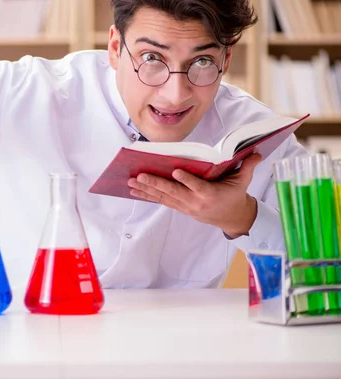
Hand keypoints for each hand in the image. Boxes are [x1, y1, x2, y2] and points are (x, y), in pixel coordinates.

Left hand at [127, 153, 261, 237]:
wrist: (232, 218)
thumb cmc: (235, 195)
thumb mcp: (243, 182)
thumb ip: (248, 166)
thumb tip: (257, 151)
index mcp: (210, 194)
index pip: (197, 186)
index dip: (186, 180)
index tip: (176, 171)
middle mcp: (195, 202)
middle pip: (173, 192)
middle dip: (155, 184)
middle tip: (139, 175)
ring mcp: (186, 207)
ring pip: (163, 197)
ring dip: (146, 190)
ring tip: (130, 182)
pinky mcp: (180, 208)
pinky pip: (162, 201)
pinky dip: (148, 195)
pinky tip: (135, 190)